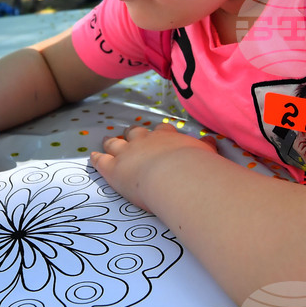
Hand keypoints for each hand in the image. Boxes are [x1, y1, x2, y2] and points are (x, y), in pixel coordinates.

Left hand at [90, 124, 217, 210]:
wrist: (176, 176)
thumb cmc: (195, 167)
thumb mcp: (205, 153)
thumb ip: (206, 146)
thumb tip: (212, 139)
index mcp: (166, 137)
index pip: (161, 130)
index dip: (158, 132)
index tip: (158, 133)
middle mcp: (144, 141)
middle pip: (135, 133)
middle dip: (132, 133)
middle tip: (129, 134)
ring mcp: (127, 153)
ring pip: (115, 143)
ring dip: (111, 142)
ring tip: (107, 140)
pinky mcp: (114, 168)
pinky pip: (101, 160)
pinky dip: (97, 158)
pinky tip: (93, 157)